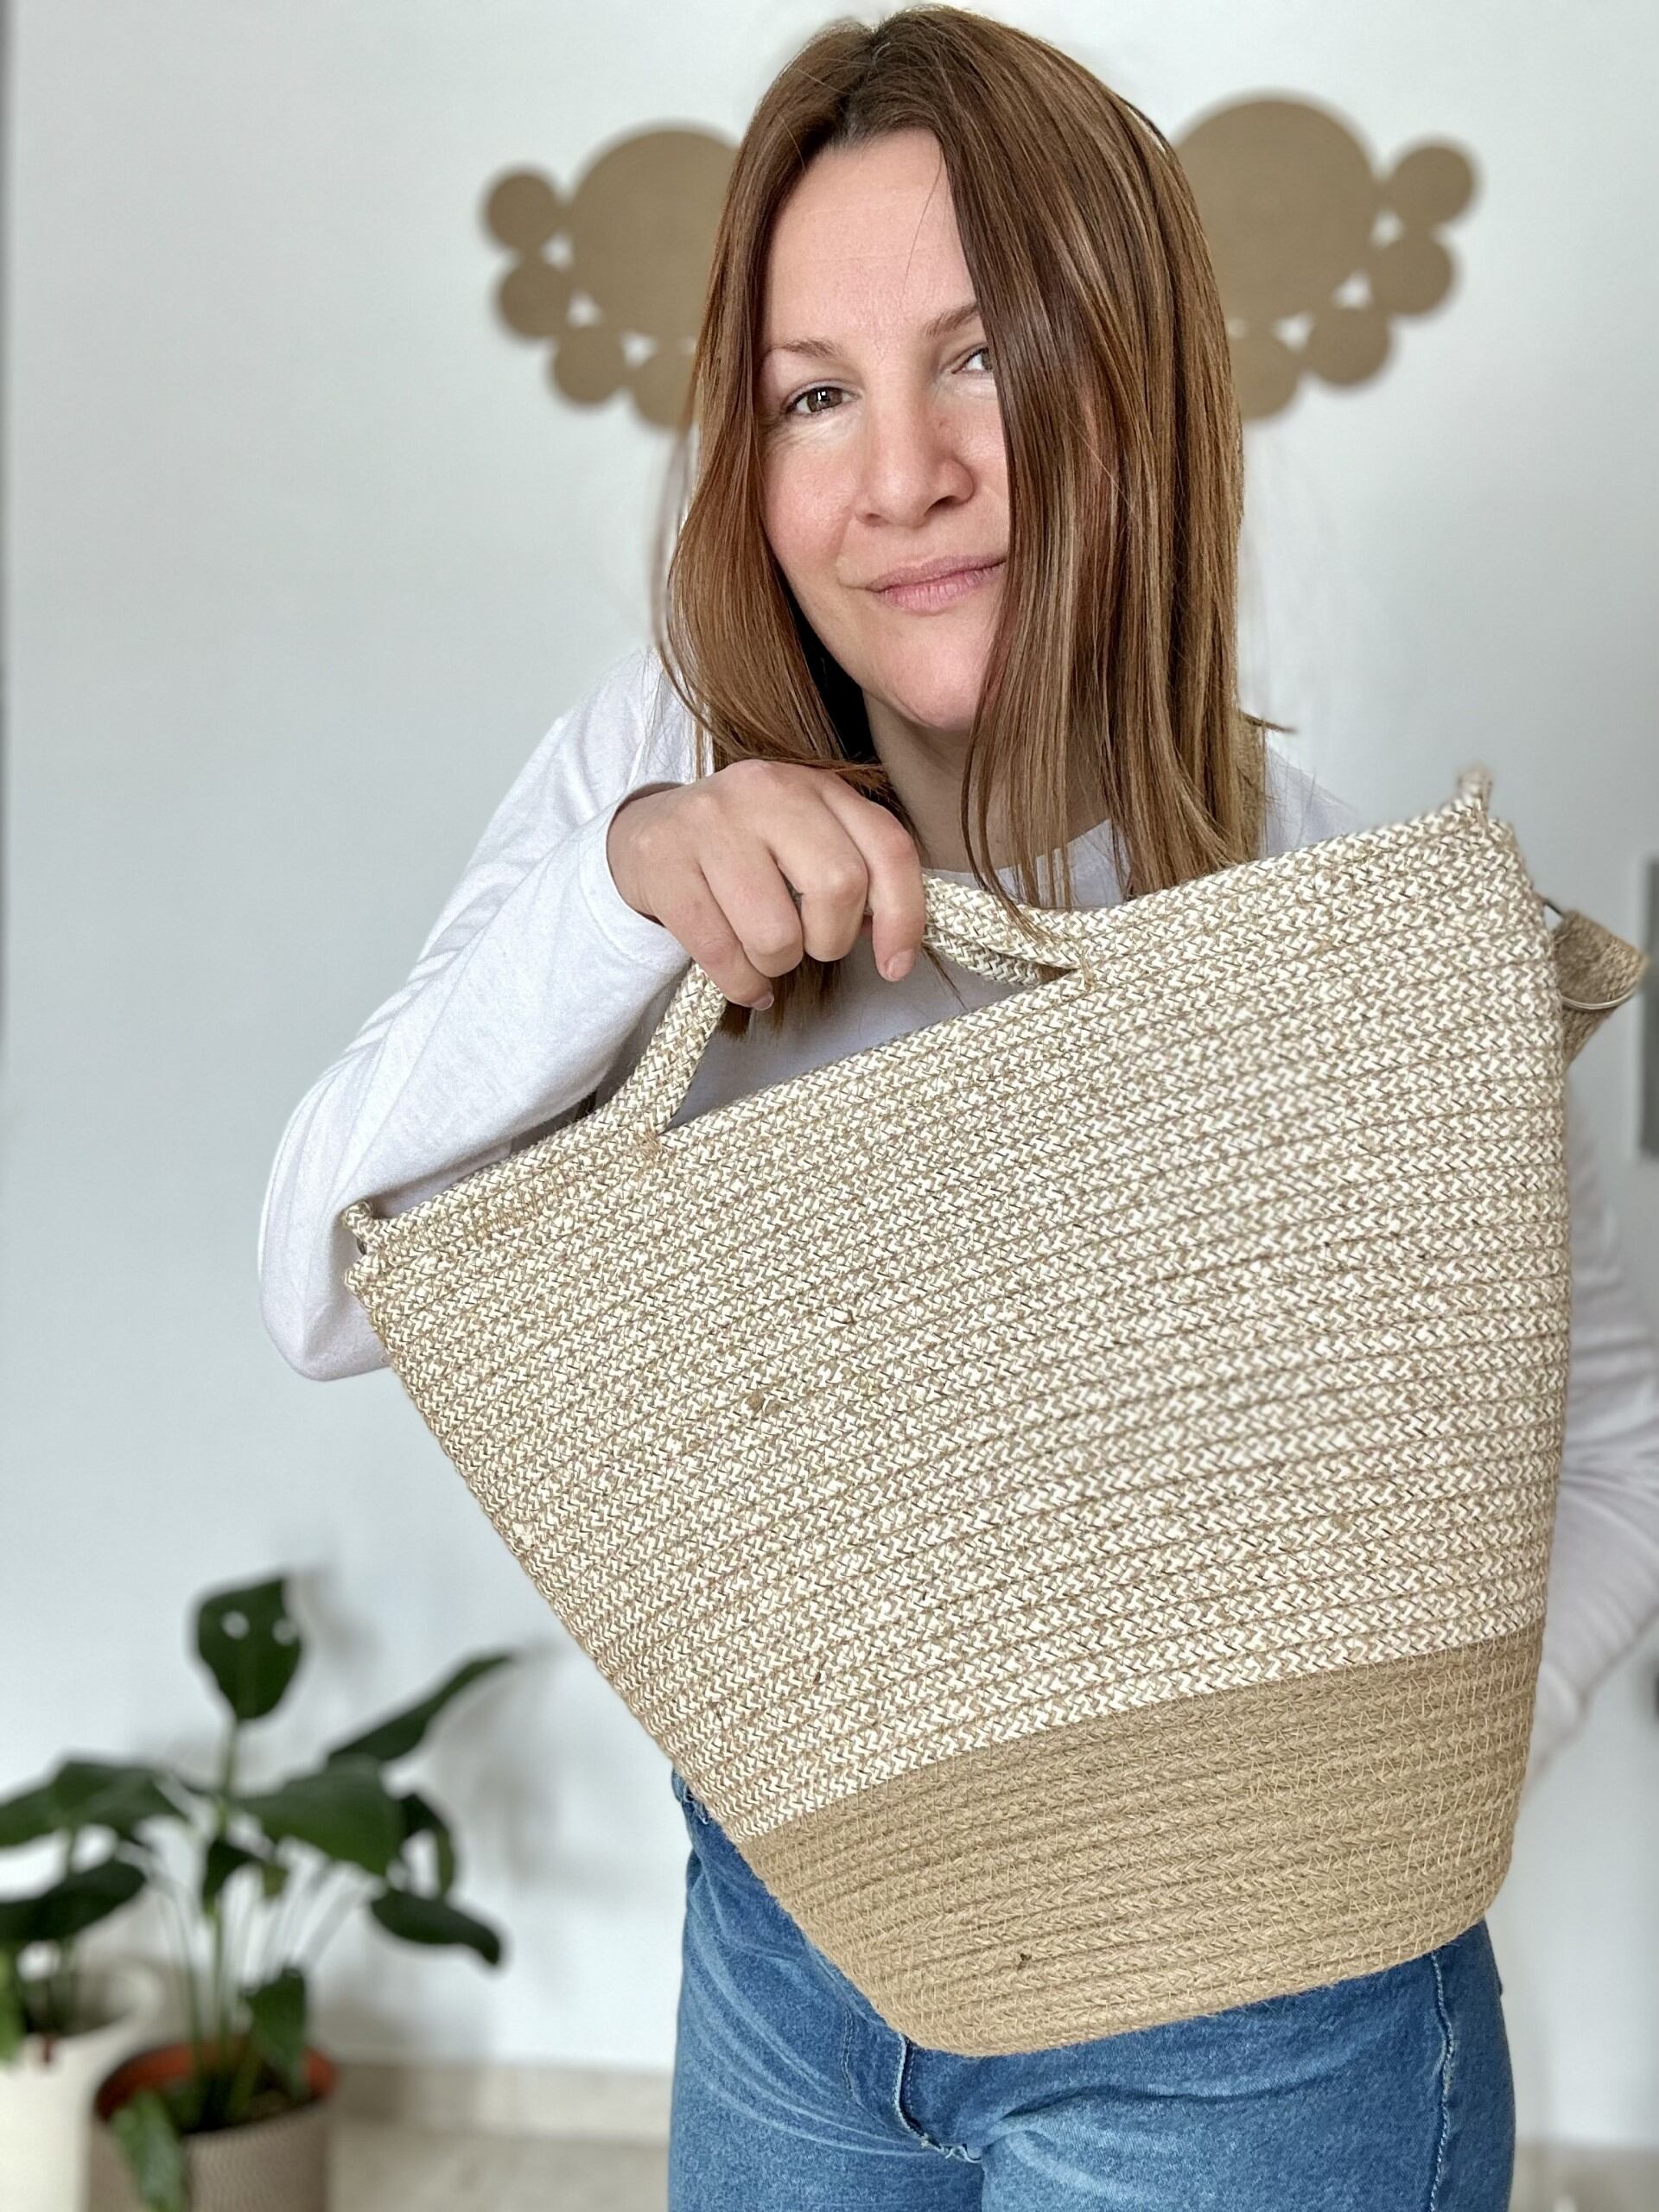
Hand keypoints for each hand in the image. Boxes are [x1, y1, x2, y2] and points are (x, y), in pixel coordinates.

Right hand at [606, 760, 926, 1008]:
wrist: (649, 833)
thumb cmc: (747, 850)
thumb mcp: (807, 841)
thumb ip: (857, 873)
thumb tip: (891, 941)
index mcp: (815, 785)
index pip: (888, 848)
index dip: (904, 917)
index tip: (895, 964)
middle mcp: (765, 791)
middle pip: (838, 887)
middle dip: (831, 941)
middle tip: (810, 946)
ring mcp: (709, 823)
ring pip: (776, 933)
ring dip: (778, 965)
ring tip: (765, 954)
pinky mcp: (663, 864)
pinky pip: (721, 954)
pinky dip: (741, 984)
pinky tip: (742, 980)